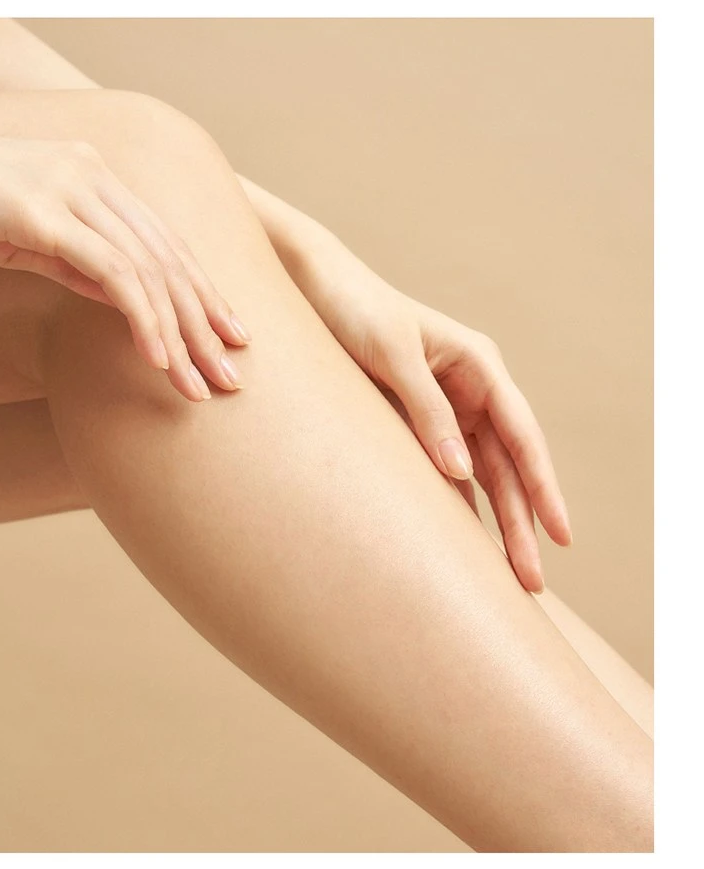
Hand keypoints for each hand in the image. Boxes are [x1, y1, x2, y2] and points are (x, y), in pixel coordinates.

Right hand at [0, 133, 249, 400]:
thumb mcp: (29, 239)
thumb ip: (78, 260)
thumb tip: (127, 299)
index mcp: (93, 174)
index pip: (165, 241)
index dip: (203, 292)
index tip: (229, 338)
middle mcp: (91, 173)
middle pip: (168, 256)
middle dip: (204, 323)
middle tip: (230, 378)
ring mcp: (69, 187)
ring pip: (148, 269)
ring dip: (178, 334)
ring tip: (195, 384)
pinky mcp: (44, 213)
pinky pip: (111, 272)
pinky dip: (141, 318)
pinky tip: (156, 357)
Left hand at [244, 174, 571, 593]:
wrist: (306, 286)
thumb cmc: (352, 308)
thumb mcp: (391, 354)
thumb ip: (426, 409)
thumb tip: (461, 472)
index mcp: (479, 366)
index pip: (522, 436)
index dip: (543, 488)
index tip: (561, 533)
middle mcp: (471, 391)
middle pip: (506, 468)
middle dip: (522, 524)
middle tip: (533, 582)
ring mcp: (444, 411)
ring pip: (480, 479)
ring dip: (494, 525)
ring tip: (509, 579)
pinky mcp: (412, 425)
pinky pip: (443, 476)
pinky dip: (455, 510)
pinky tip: (463, 550)